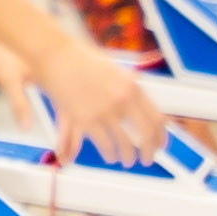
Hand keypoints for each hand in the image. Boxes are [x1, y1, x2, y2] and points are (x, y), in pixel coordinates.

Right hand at [34, 33, 164, 163]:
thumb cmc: (80, 59)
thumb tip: (137, 105)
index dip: (161, 136)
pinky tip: (109, 156)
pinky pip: (104, 145)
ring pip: (125, 144)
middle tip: (147, 158)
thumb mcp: (113, 71)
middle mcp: (123, 100)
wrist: (55, 55)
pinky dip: (109, 154)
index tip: (159, 143)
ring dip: (127, 156)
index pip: (157, 118)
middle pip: (146, 134)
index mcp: (132, 87)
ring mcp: (105, 111)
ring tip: (126, 161)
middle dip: (149, 151)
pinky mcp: (86, 120)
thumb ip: (127, 89)